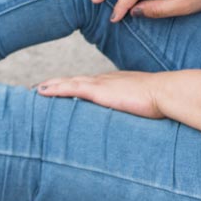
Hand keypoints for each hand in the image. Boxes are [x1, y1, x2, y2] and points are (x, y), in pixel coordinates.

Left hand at [35, 71, 165, 118]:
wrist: (167, 92)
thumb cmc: (163, 101)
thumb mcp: (146, 105)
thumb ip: (138, 109)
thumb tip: (141, 120)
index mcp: (116, 83)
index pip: (89, 83)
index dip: (74, 85)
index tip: (62, 89)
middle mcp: (106, 80)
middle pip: (75, 80)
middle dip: (57, 83)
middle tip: (38, 88)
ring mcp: (101, 84)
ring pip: (68, 82)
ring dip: (50, 85)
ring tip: (33, 90)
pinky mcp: (99, 91)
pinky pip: (71, 88)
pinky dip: (55, 88)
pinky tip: (41, 91)